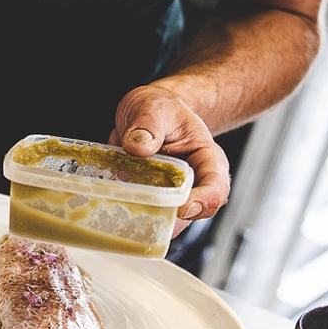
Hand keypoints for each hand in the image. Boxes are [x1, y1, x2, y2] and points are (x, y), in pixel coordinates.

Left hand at [110, 84, 229, 229]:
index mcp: (207, 161)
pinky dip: (127, 215)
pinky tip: (110, 206)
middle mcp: (193, 184)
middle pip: (191, 214)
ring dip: (144, 220)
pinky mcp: (148, 201)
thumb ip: (149, 123)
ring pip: (164, 221)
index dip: (203, 202)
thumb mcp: (155, 107)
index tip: (183, 207)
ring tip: (122, 209)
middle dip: (169, 219)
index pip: (217, 187)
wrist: (146, 113)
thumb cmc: (161, 109)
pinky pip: (141, 216)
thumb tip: (139, 146)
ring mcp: (170, 196)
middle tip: (143, 212)